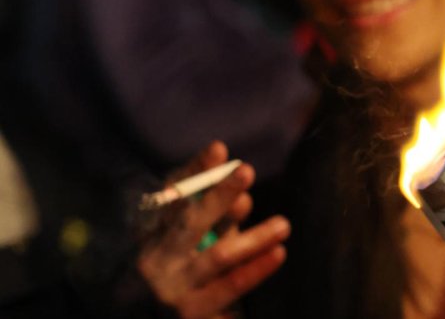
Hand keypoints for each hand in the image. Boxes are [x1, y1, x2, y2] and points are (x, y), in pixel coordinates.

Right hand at [138, 141, 289, 318]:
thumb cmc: (187, 272)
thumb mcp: (196, 240)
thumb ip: (217, 215)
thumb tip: (243, 190)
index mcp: (154, 234)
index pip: (172, 195)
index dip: (195, 171)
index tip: (219, 148)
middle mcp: (156, 259)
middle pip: (189, 222)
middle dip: (218, 195)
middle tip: (247, 171)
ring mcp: (172, 287)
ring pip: (216, 256)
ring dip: (252, 237)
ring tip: (283, 224)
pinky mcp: (189, 313)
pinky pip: (228, 287)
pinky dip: (254, 270)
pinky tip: (278, 253)